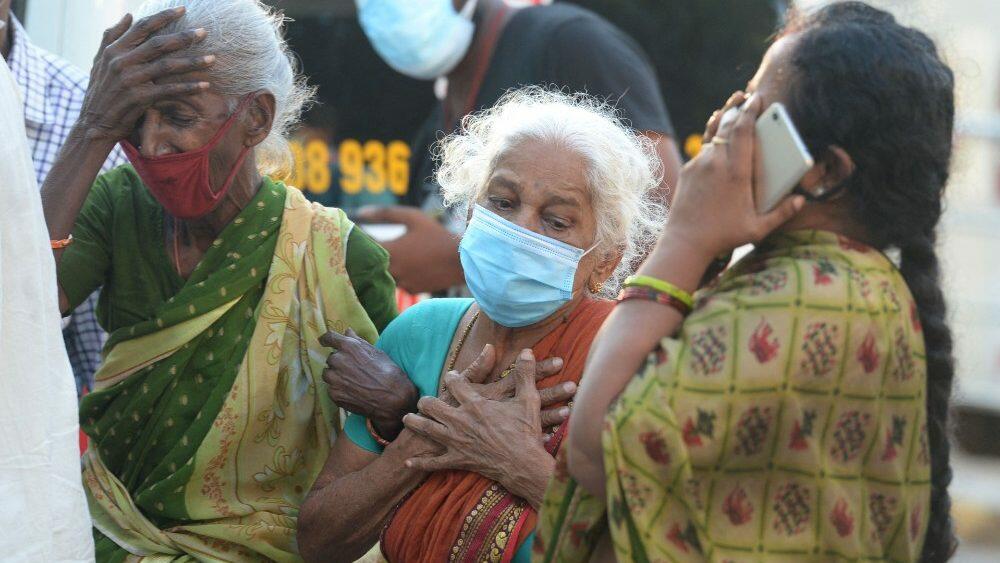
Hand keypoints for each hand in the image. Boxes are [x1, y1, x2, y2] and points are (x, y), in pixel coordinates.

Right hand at [77, 7, 214, 143]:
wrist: (94, 124)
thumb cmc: (101, 91)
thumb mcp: (100, 61)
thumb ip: (112, 37)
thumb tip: (128, 15)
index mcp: (114, 50)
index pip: (142, 27)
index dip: (163, 17)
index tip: (183, 9)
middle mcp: (121, 62)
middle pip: (159, 44)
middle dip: (184, 37)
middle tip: (204, 32)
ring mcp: (130, 80)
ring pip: (167, 66)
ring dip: (193, 62)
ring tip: (212, 59)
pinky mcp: (139, 98)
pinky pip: (170, 90)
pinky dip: (188, 87)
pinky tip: (205, 85)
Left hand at [320, 329, 417, 439]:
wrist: (392, 397)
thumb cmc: (388, 372)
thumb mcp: (376, 352)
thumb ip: (358, 341)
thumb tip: (347, 331)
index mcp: (348, 347)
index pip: (329, 338)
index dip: (326, 339)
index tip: (324, 341)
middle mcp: (338, 361)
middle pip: (331, 358)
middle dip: (339, 362)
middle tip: (353, 369)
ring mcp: (334, 379)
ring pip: (328, 374)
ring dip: (336, 376)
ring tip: (352, 381)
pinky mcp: (334, 394)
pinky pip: (331, 389)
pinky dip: (339, 389)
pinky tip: (353, 391)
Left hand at [356, 206, 464, 292]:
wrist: (461, 261)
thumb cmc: (437, 235)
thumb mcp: (413, 217)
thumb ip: (386, 213)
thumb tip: (362, 212)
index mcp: (390, 251)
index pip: (363, 248)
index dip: (358, 242)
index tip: (356, 236)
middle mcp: (393, 270)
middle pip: (371, 266)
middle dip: (368, 257)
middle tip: (366, 250)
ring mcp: (402, 283)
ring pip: (384, 276)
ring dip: (384, 268)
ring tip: (392, 258)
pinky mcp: (412, 290)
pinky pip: (399, 284)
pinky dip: (400, 276)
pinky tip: (409, 268)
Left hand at [402, 350, 555, 506]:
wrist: (524, 465)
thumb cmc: (526, 432)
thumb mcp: (528, 400)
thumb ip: (525, 374)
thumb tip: (527, 351)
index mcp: (475, 404)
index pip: (455, 384)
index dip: (451, 378)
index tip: (450, 376)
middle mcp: (461, 420)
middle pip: (433, 405)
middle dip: (426, 401)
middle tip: (423, 400)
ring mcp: (457, 441)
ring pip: (427, 429)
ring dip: (415, 423)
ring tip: (406, 419)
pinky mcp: (457, 460)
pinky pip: (434, 462)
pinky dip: (420, 463)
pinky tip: (407, 463)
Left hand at [663, 92, 804, 260]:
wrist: (685, 241)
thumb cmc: (723, 236)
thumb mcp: (757, 229)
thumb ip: (782, 213)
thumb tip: (801, 200)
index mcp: (737, 172)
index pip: (744, 131)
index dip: (751, 111)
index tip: (758, 98)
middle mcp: (717, 162)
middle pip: (728, 124)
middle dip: (739, 107)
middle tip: (748, 95)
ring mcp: (700, 164)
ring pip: (713, 131)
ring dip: (724, 116)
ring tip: (734, 104)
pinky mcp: (689, 170)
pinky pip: (703, 145)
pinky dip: (713, 133)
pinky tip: (718, 130)